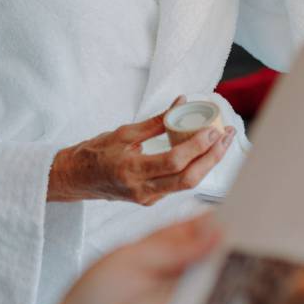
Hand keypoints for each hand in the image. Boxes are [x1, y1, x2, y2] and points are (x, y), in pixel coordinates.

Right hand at [47, 97, 236, 204]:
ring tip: (222, 143)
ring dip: (208, 164)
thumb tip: (180, 103)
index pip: (173, 161)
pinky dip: (194, 170)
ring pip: (186, 185)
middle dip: (212, 158)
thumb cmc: (95, 153)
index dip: (197, 147)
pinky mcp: (151, 200)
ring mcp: (147, 199)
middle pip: (188, 179)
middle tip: (226, 137)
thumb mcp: (123, 133)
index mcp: (131, 170)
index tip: (212, 130)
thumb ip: (155, 122)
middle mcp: (142, 190)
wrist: (76, 179)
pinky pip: (178, 186)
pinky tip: (205, 154)